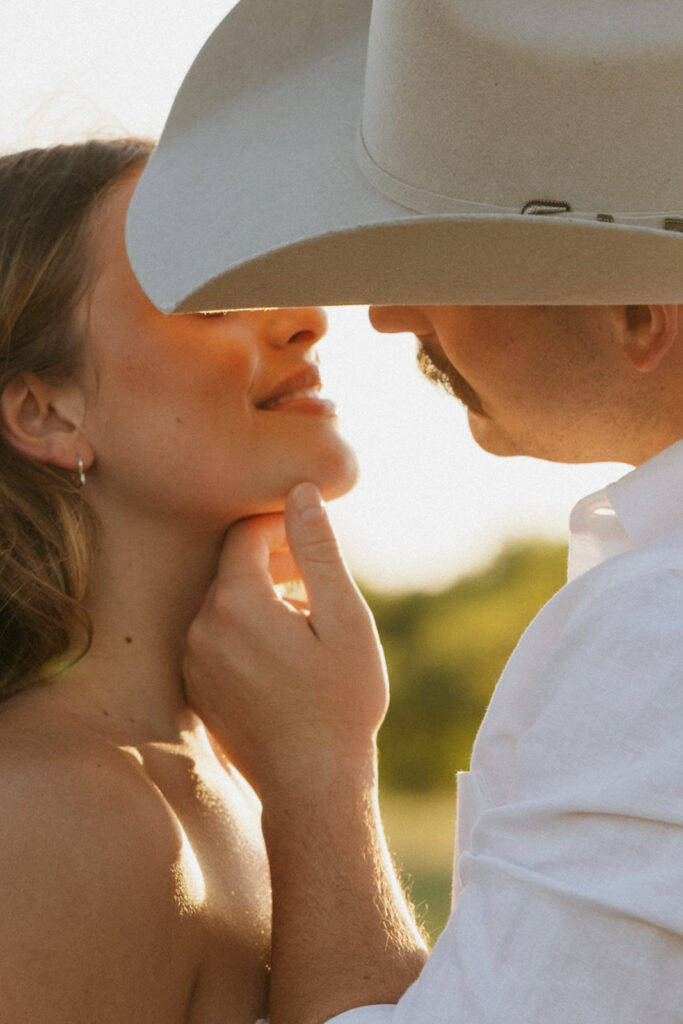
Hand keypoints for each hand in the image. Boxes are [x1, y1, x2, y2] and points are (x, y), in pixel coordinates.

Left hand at [183, 483, 388, 798]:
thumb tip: (302, 493)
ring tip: (308, 624)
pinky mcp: (196, 688)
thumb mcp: (344, 618)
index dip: (282, 528)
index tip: (313, 542)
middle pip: (235, 569)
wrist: (313, 783)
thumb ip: (318, 550)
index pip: (246, 535)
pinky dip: (247, 632)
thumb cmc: (340, 701)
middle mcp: (202, 627)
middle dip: (275, 565)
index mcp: (236, 602)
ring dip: (263, 601)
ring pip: (226, 605)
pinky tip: (285, 657)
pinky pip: (217, 639)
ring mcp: (193, 661)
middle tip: (319, 583)